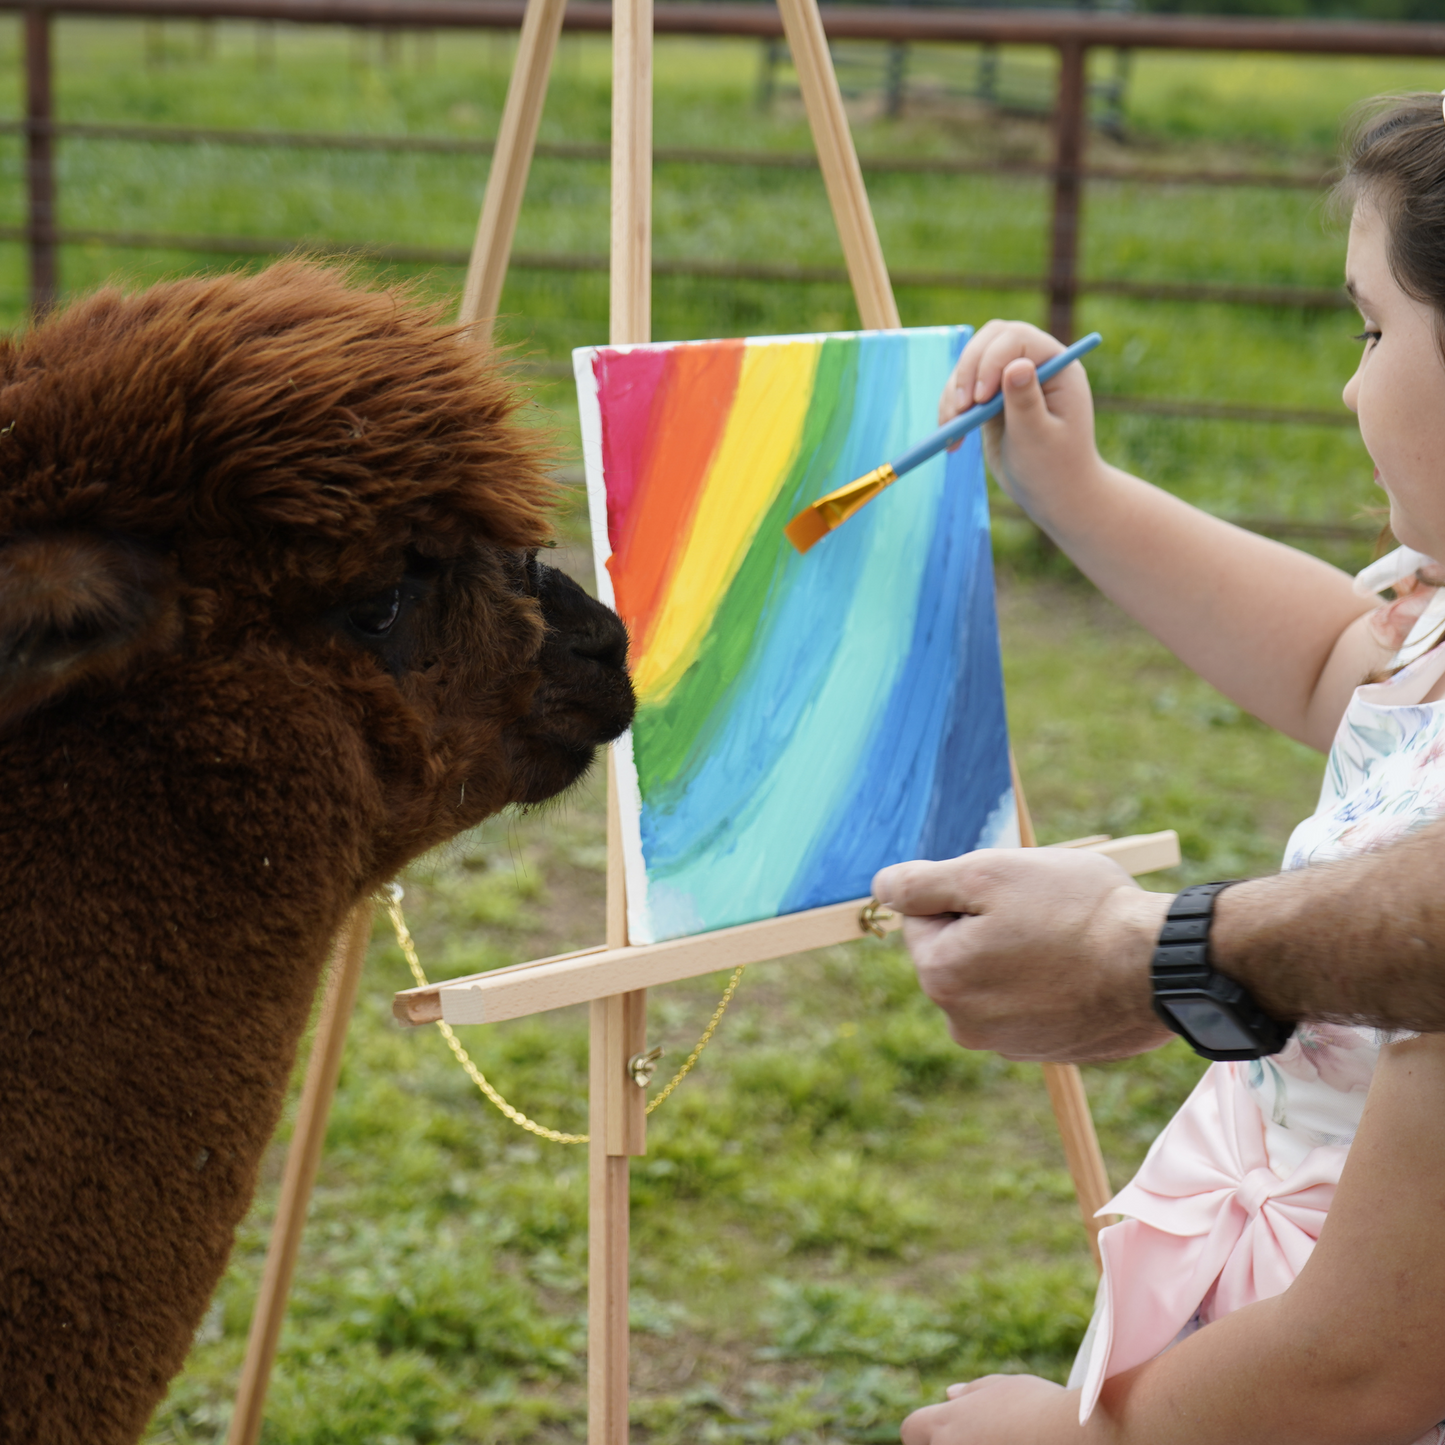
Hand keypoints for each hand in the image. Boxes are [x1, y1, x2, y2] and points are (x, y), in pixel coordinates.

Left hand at [872, 849, 1173, 1062]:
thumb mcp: (988, 873)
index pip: (923, 916)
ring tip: (1066, 937)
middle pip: (958, 950)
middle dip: (988, 924)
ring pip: (995, 976)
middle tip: (1041, 909)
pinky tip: (1081, 966)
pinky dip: (1048, 981)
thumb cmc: (1076, 911)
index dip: (964, 891)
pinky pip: (1031, 1002)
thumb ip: (922, 882)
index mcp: (940, 977)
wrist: (1160, 966)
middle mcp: (964, 1023)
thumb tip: (882, 886)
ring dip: (1019, 952)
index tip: (1009, 891)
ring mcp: (1008, 1043)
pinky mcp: (1049, 1050)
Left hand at [901, 1375, 1077, 1444]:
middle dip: (951, 1444)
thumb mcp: (1007, 1388)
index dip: (926, 1431)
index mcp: (948, 1423)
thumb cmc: (1043, 1409)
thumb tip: (949, 1394)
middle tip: (987, 1439)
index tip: (950, 1432)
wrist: (1080, 1441)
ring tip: (1011, 1442)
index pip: (912, 1430)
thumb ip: (973, 1392)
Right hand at [938, 320, 1102, 529]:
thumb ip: (1026, 401)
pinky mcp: (991, 399)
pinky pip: (962, 389)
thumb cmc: (1055, 469)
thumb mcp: (1039, 438)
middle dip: (967, 371)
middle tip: (959, 409)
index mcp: (1057, 366)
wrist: (1054, 495)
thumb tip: (1017, 365)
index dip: (992, 360)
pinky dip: (950, 409)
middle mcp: (1034, 365)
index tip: (979, 400)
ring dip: (953, 393)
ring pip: (970, 364)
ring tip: (952, 429)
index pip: (1017, 339)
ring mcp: (1011, 380)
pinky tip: (953, 440)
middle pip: (989, 341)